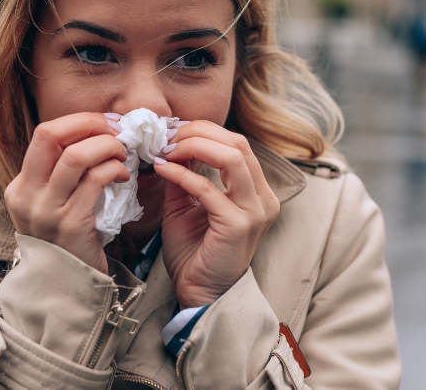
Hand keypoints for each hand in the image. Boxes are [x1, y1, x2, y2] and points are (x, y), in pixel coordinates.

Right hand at [4, 112, 129, 273]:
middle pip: (52, 135)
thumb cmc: (71, 243)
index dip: (79, 122)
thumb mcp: (56, 206)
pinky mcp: (69, 224)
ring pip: (75, 156)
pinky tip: (124, 177)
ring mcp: (45, 210)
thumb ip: (67, 175)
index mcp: (21, 187)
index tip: (106, 123)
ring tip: (123, 154)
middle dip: (90, 125)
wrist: (68, 290)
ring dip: (106, 146)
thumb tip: (100, 135)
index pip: (45, 134)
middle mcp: (26, 195)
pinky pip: (94, 181)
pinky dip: (114, 170)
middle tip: (117, 131)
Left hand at [154, 122, 280, 307]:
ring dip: (194, 147)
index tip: (172, 132)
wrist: (200, 294)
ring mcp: (255, 211)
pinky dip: (182, 174)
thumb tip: (170, 143)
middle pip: (237, 143)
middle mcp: (263, 198)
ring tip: (166, 149)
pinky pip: (207, 188)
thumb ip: (185, 173)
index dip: (204, 131)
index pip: (237, 145)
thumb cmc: (196, 253)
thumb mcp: (187, 204)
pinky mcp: (237, 225)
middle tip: (167, 135)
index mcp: (258, 191)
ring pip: (231, 157)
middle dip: (199, 132)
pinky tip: (162, 169)